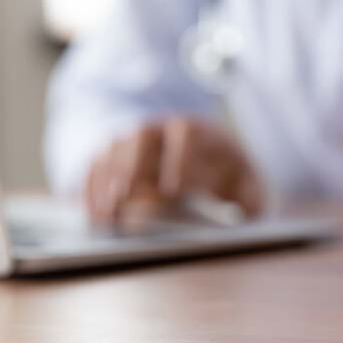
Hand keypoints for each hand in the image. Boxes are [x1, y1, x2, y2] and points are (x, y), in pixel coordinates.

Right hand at [85, 117, 262, 224]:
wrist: (212, 163)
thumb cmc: (232, 179)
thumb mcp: (250, 186)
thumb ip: (251, 197)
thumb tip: (244, 209)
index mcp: (203, 131)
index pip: (187, 131)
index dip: (179, 157)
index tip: (173, 189)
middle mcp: (165, 127)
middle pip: (141, 136)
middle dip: (132, 166)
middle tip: (125, 198)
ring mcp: (138, 138)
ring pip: (114, 148)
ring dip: (106, 180)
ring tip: (104, 215)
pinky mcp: (117, 155)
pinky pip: (96, 163)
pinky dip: (91, 187)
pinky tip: (92, 215)